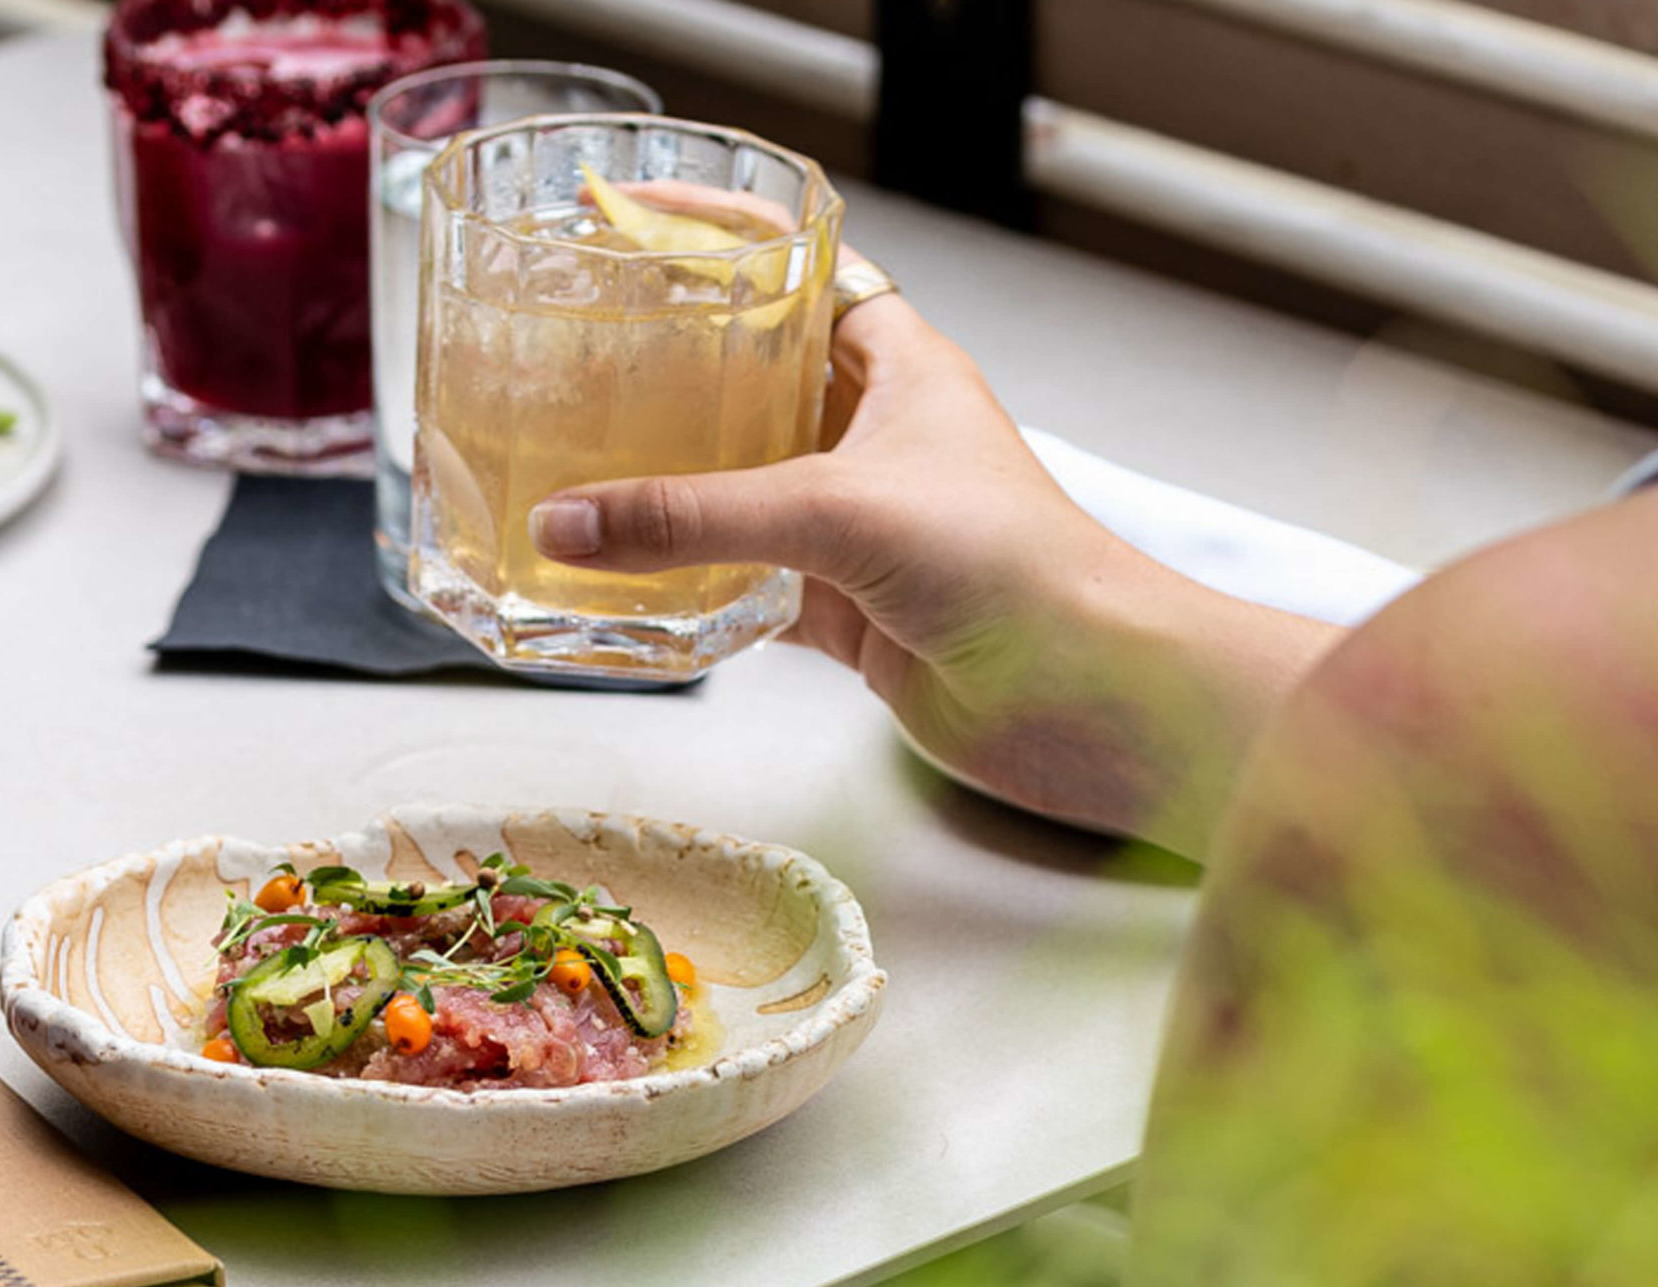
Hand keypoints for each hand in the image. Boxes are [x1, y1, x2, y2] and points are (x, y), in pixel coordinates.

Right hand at [527, 283, 1336, 853]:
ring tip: (578, 463)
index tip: (635, 221)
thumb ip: (696, 518)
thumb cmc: (1017, 567)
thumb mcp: (837, 511)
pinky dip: (692, 585)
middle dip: (675, 369)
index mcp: (898, 366)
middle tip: (579, 350)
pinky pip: (748, 583)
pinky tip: (628, 581)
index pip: (801, 271)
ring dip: (675, 485)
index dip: (724, 240)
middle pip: (755, 380)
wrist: (1085, 694)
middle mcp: (877, 437)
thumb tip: (572, 523)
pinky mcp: (846, 608)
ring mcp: (859, 526)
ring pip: (744, 488)